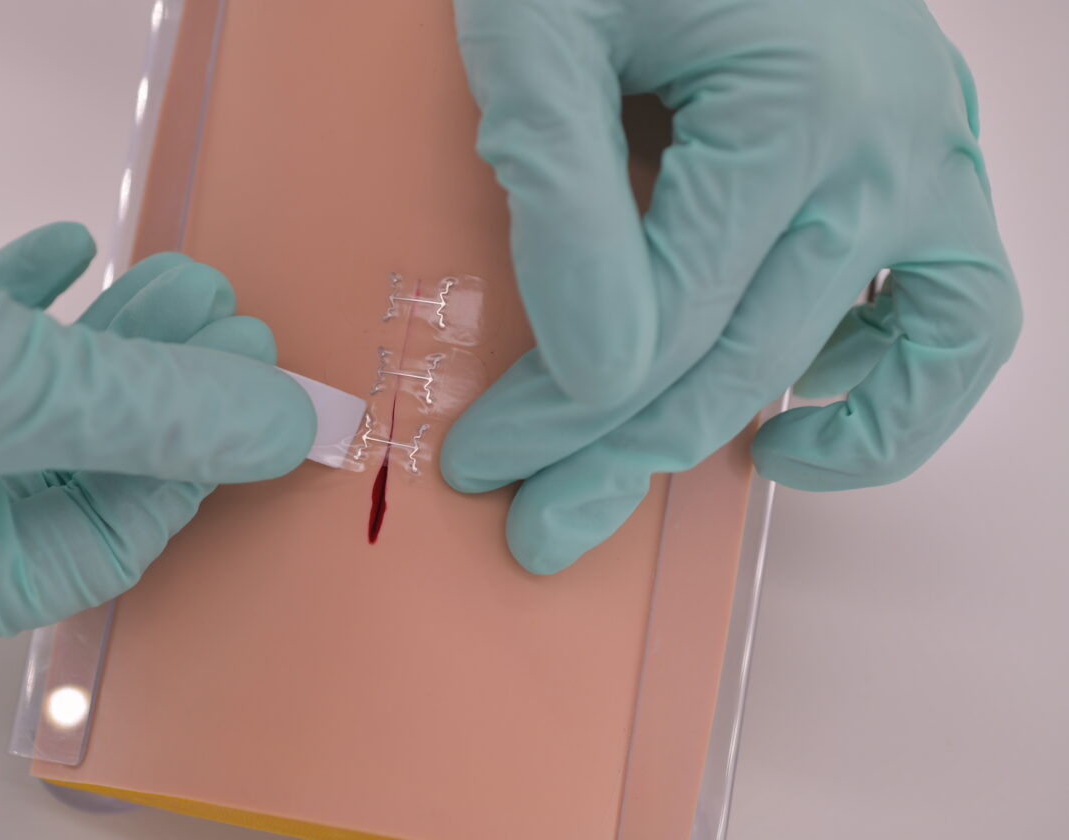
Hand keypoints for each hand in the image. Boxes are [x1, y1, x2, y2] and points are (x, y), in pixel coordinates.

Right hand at [0, 149, 314, 673]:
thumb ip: (147, 413)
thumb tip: (276, 426)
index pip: (91, 553)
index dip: (188, 476)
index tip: (257, 409)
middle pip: (65, 475)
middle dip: (157, 397)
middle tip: (232, 334)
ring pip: (21, 406)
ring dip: (107, 344)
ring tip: (181, 288)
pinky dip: (19, 300)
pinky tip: (68, 254)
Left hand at [442, 0, 1020, 572]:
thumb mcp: (539, 21)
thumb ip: (556, 176)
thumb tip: (598, 360)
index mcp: (794, 104)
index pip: (663, 319)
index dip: (560, 407)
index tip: (482, 456)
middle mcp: (888, 146)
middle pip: (743, 359)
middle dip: (619, 455)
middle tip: (536, 521)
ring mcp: (928, 161)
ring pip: (879, 360)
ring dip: (759, 435)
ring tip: (657, 486)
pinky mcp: (931, 171)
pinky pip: (961, 318)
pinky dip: (895, 393)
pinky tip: (795, 425)